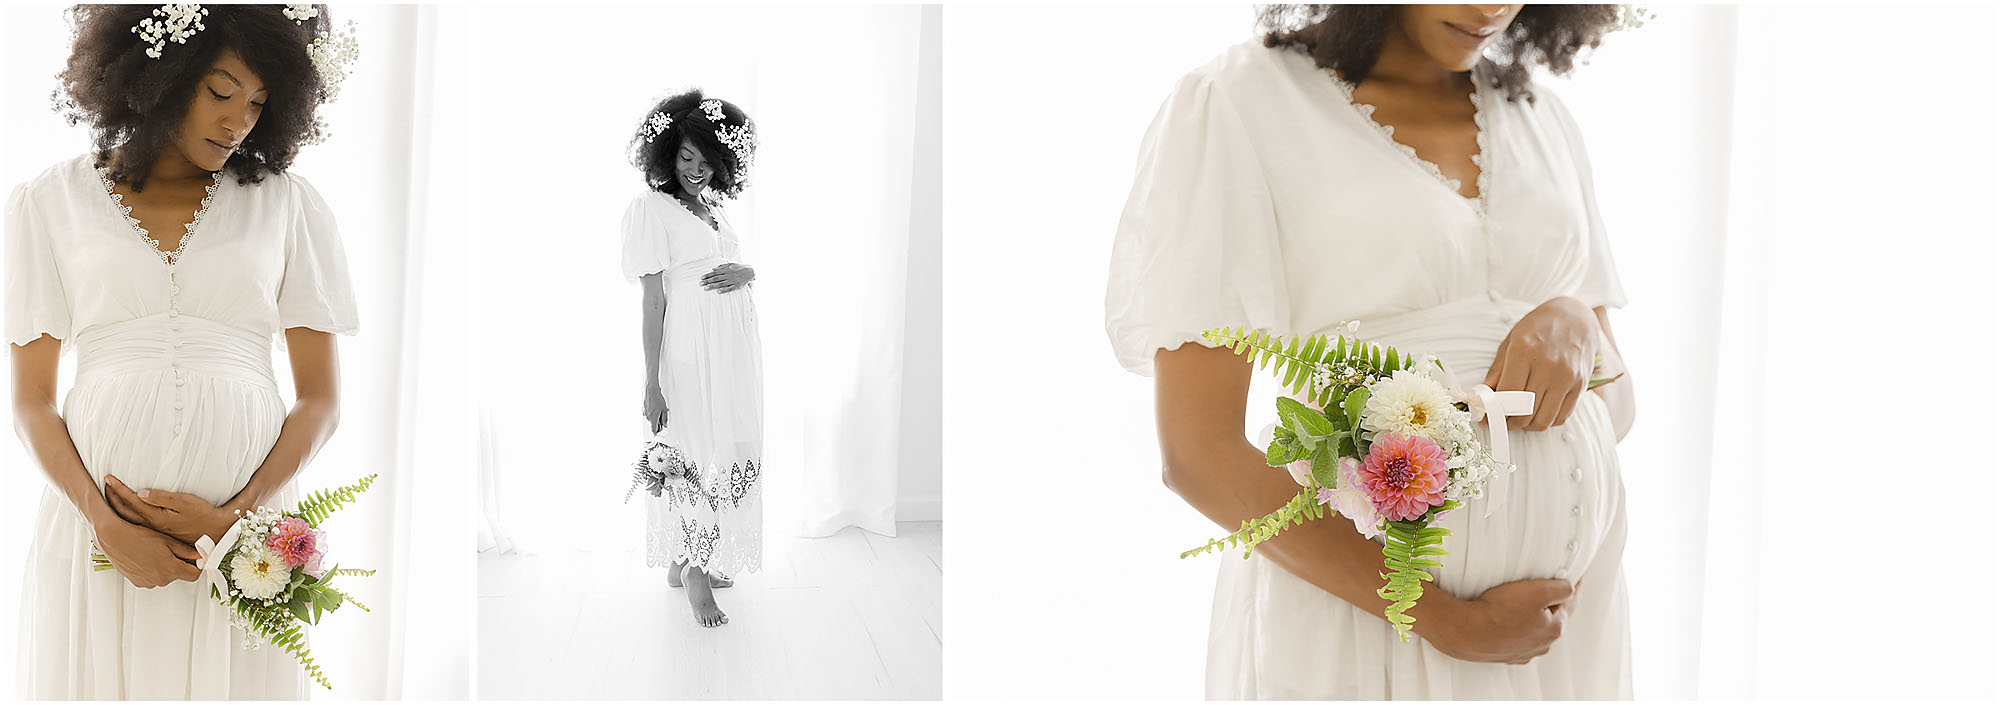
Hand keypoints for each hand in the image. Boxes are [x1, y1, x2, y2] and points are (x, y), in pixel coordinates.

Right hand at [90, 518, 201, 588]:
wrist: (114, 538)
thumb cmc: (139, 536)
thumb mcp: (168, 541)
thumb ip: (186, 551)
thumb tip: (199, 555)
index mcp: (171, 570)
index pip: (194, 575)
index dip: (196, 566)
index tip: (195, 559)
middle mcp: (160, 580)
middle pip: (178, 575)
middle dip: (179, 564)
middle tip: (172, 550)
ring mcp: (148, 582)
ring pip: (164, 577)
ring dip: (164, 568)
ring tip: (156, 552)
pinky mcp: (137, 582)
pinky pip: (151, 578)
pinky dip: (152, 570)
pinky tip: (146, 557)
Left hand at [103, 475, 235, 545]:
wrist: (213, 532)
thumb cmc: (201, 513)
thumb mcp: (184, 502)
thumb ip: (161, 497)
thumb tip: (140, 492)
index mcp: (154, 516)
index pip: (130, 500)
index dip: (118, 488)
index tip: (108, 477)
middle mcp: (150, 524)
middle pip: (123, 511)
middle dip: (111, 496)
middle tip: (105, 482)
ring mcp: (152, 529)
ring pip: (126, 518)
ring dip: (115, 505)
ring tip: (110, 494)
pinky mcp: (156, 531)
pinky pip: (133, 523)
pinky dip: (123, 515)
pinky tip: (123, 511)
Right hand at [644, 385, 669, 433]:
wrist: (651, 391)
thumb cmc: (658, 399)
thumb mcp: (664, 410)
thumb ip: (664, 419)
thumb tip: (665, 425)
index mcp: (653, 418)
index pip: (654, 429)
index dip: (656, 433)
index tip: (659, 433)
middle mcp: (648, 417)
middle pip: (653, 424)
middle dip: (658, 422)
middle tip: (663, 417)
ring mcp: (645, 413)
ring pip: (651, 419)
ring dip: (655, 417)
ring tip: (659, 410)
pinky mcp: (644, 410)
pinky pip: (648, 414)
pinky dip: (652, 413)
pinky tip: (655, 408)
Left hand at [701, 263, 753, 292]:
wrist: (750, 271)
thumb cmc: (739, 268)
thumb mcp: (730, 264)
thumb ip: (722, 266)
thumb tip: (713, 268)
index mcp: (726, 270)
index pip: (715, 273)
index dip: (708, 275)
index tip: (701, 278)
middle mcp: (728, 275)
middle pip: (716, 278)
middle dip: (708, 281)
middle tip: (700, 284)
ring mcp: (732, 281)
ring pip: (721, 284)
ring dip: (713, 286)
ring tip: (706, 288)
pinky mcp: (737, 286)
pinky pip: (729, 289)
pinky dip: (724, 290)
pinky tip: (718, 292)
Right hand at [1420, 578, 1575, 663]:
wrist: (1467, 632)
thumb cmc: (1501, 610)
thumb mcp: (1539, 591)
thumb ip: (1562, 588)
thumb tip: (1570, 588)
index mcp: (1555, 628)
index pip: (1571, 602)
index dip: (1573, 587)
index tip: (1575, 577)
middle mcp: (1543, 644)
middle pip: (1554, 619)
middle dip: (1552, 604)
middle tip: (1544, 589)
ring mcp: (1524, 652)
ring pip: (1535, 631)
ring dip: (1533, 620)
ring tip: (1521, 605)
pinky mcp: (1505, 655)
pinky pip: (1517, 640)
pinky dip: (1516, 631)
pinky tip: (1507, 623)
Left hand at [1485, 296, 1598, 431]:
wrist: (1575, 315)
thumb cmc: (1538, 327)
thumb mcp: (1511, 341)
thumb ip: (1497, 370)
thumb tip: (1483, 396)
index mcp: (1525, 351)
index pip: (1507, 395)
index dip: (1494, 411)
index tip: (1486, 417)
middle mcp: (1548, 365)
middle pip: (1525, 412)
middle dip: (1508, 423)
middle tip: (1501, 422)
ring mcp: (1567, 376)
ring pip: (1544, 420)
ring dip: (1528, 426)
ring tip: (1519, 419)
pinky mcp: (1581, 384)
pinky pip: (1562, 416)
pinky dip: (1547, 421)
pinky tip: (1538, 413)